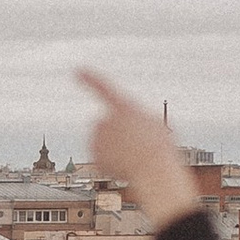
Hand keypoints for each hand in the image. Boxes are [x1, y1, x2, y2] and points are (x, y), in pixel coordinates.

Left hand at [78, 71, 202, 230]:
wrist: (152, 168)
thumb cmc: (160, 148)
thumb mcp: (158, 125)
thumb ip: (142, 118)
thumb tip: (137, 122)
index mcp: (124, 106)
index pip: (103, 88)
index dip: (91, 79)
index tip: (79, 71)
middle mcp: (107, 118)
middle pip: (106, 124)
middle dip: (115, 133)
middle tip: (134, 146)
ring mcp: (98, 137)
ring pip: (102, 142)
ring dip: (113, 148)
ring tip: (132, 156)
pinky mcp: (94, 153)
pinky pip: (100, 158)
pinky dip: (109, 162)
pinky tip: (124, 165)